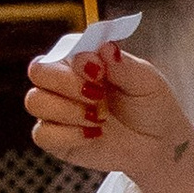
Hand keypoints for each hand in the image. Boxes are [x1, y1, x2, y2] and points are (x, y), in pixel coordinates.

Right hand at [25, 42, 193, 192]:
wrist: (158, 145)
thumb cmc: (151, 106)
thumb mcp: (146, 81)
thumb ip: (124, 64)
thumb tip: (105, 47)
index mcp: (82, 61)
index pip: (60, 50)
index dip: (78, 62)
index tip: (102, 73)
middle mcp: (63, 82)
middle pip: (38, 71)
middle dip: (68, 84)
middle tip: (98, 97)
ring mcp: (56, 110)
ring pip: (35, 101)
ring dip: (70, 111)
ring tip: (100, 118)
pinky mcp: (55, 139)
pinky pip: (41, 134)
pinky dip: (69, 135)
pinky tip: (93, 135)